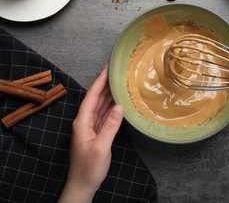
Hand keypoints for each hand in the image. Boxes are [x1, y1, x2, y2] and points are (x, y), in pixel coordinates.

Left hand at [59, 65, 123, 202]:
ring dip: (109, 94)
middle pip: (96, 98)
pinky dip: (112, 107)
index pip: (92, 97)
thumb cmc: (89, 169)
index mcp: (82, 123)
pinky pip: (105, 115)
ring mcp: (91, 128)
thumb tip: (119, 107)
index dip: (100, 81)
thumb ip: (110, 127)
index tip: (107, 68)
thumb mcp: (101, 148)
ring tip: (119, 82)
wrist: (82, 185)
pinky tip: (118, 102)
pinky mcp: (97, 133)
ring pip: (101, 106)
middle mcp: (85, 122)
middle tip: (116, 72)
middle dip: (105, 84)